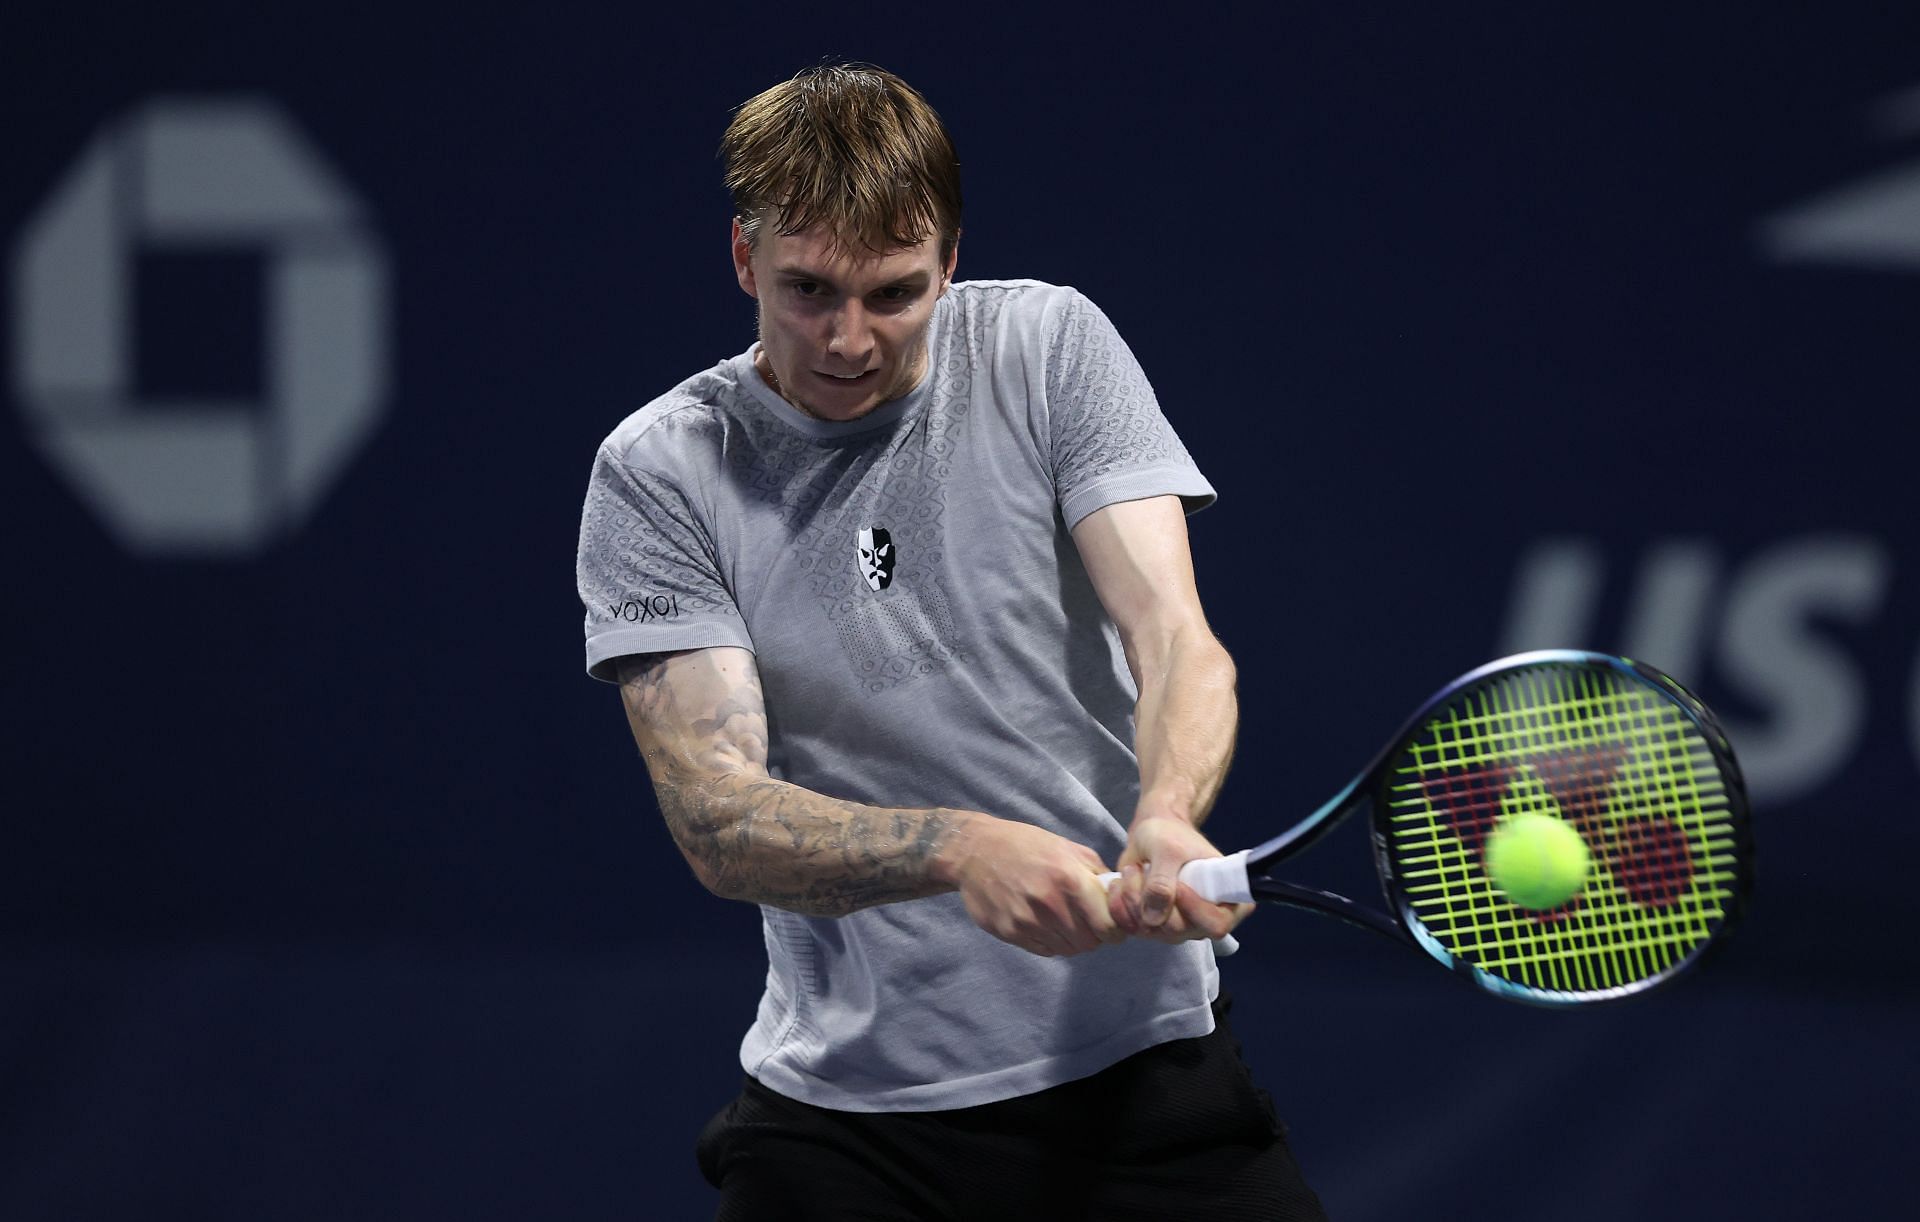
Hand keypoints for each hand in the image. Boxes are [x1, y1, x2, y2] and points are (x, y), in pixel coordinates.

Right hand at [941, 816, 1125, 956]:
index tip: (1112, 924)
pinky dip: (1051, 942)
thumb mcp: (1067, 848)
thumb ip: (1096, 873)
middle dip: (1094, 935)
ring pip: (1068, 949)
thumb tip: (1120, 897)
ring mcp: (1027, 921)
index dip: (1116, 929)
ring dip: (1072, 939)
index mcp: (1069, 879)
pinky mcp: (1010, 932)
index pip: (1108, 926)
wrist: (974, 850)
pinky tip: (1044, 922)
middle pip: (1089, 943)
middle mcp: (1049, 903)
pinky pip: (1044, 950)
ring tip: (1064, 919)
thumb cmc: (1025, 845)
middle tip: (1087, 921)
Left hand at [1108, 813, 1252, 943]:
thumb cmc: (1169, 835)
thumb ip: (1162, 881)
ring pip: (1151, 930)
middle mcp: (1204, 919)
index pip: (1218, 923)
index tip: (1179, 886)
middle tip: (1143, 867)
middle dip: (1153, 898)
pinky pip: (1132, 929)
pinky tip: (1121, 883)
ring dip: (1133, 899)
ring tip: (1133, 869)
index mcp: (1225, 899)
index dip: (1196, 910)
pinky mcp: (1154, 928)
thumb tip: (1154, 919)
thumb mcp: (1166, 849)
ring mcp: (1179, 927)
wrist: (1151, 834)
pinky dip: (1120, 906)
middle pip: (1178, 929)